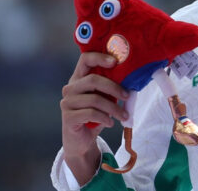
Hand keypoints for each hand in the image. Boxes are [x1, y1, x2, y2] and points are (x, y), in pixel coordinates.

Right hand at [60, 52, 128, 183]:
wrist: (81, 141)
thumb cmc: (95, 115)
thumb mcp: (104, 98)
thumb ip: (110, 88)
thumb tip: (131, 81)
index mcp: (79, 79)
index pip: (85, 59)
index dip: (100, 57)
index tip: (115, 61)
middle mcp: (70, 88)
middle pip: (93, 80)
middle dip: (114, 87)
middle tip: (127, 96)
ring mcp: (66, 102)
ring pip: (94, 99)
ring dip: (113, 108)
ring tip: (123, 116)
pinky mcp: (68, 117)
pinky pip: (91, 113)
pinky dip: (105, 118)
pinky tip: (110, 123)